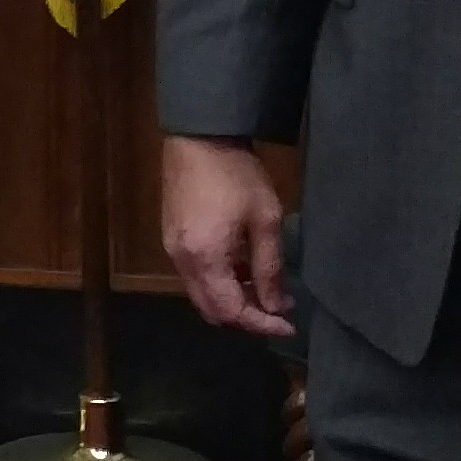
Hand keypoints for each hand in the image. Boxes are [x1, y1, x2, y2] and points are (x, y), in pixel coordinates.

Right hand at [162, 136, 293, 339]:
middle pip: (211, 311)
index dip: (261, 324)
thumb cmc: (237, 175)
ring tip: (262, 288)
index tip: (290, 325)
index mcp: (205, 259)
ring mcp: (172, 250)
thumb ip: (269, 269)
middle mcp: (182, 262)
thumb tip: (276, 306)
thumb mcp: (265, 220)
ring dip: (230, 301)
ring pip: (200, 296)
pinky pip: (194, 277)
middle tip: (277, 310)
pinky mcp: (171, 237)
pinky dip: (218, 284)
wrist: (199, 136)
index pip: (231, 312)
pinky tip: (240, 268)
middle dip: (245, 318)